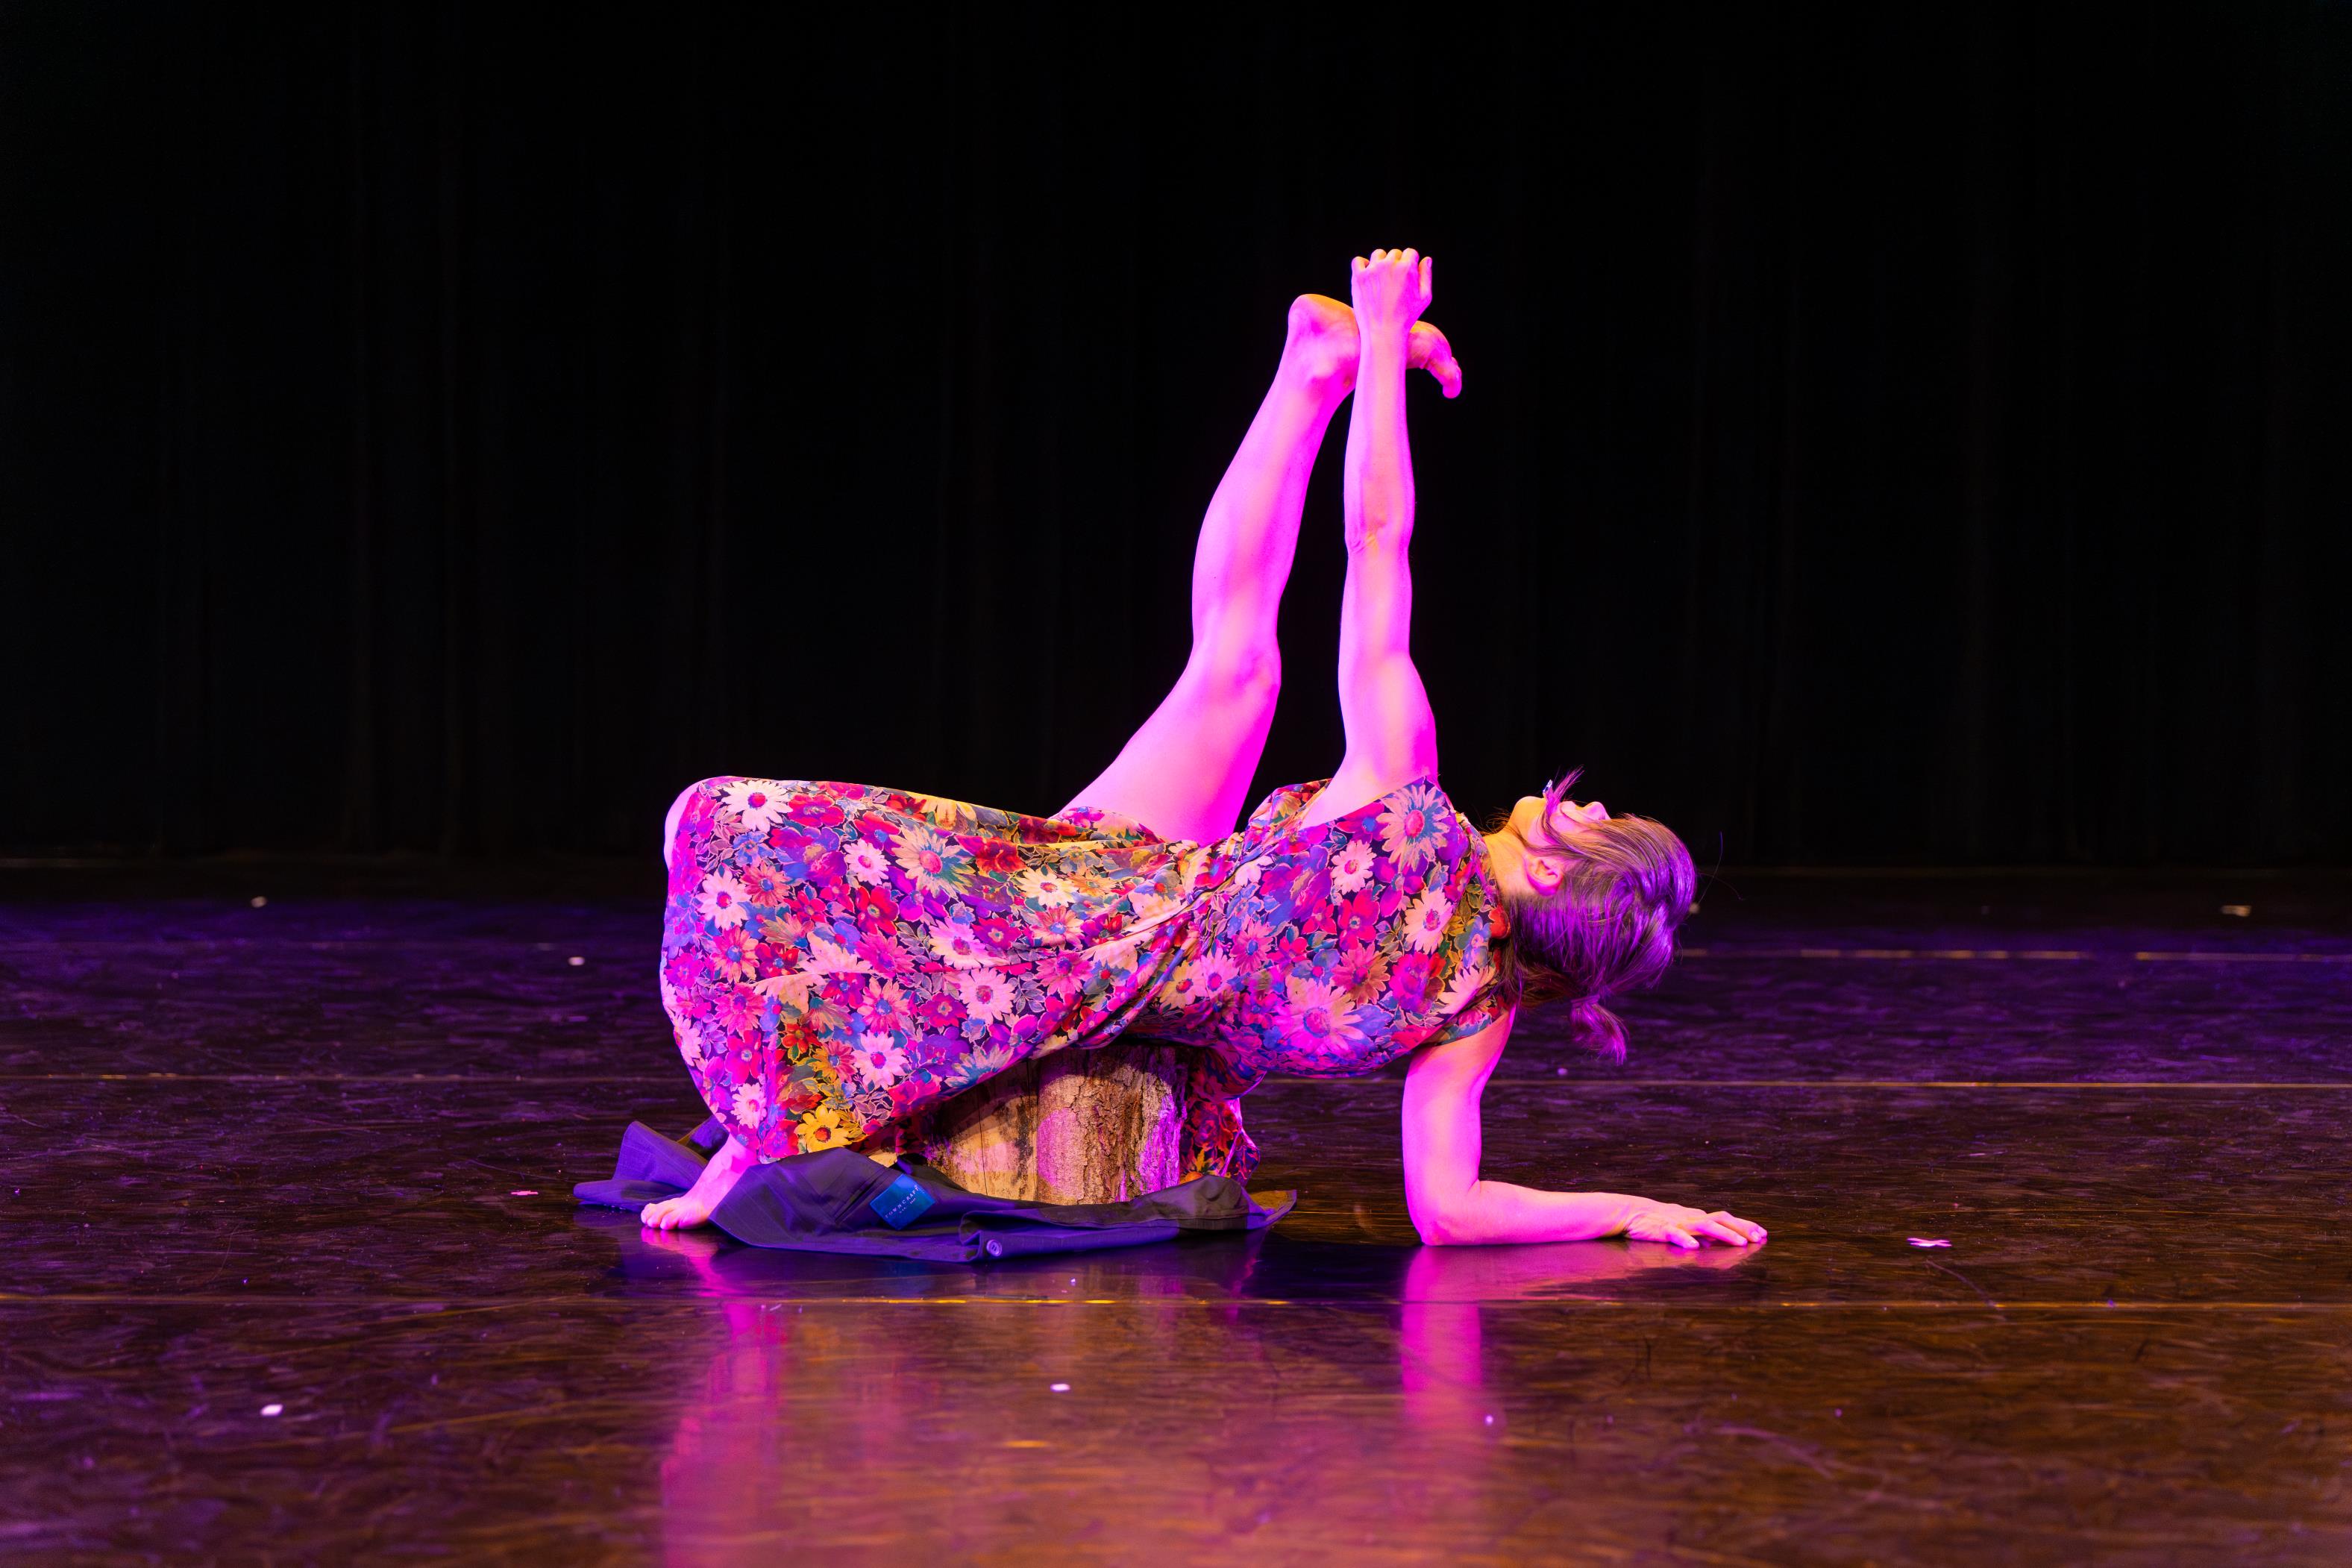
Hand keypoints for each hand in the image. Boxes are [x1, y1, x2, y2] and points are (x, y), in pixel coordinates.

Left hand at [1350, 247, 1433, 336]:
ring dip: (1381, 262)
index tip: (1407, 275)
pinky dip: (1362, 265)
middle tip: (1394, 282)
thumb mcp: (1424, 298)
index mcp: (1407, 268)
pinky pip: (1358, 260)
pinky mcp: (1358, 277)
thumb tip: (1426, 259)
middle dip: (1396, 264)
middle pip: (1394, 253)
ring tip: (1382, 279)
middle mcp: (1389, 265)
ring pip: (1378, 254)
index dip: (1410, 263)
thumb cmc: (1407, 317)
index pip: (1410, 252)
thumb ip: (1426, 276)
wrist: (1383, 333)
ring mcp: (1372, 270)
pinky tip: (1367, 276)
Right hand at [1621, 1199, 1766, 1249]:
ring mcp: (1679, 1223)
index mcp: (1697, 1217)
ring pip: (1706, 1225)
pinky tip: (1694, 1247)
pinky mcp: (1663, 1229)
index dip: (1745, 1225)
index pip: (1726, 1219)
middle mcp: (1692, 1218)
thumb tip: (1712, 1245)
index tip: (1762, 1233)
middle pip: (1722, 1219)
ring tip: (1741, 1243)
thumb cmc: (1656, 1221)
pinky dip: (1686, 1240)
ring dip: (1726, 1234)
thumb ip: (1697, 1233)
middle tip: (1760, 1238)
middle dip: (1743, 1228)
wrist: (1630, 1212)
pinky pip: (1675, 1234)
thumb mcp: (1681, 1226)